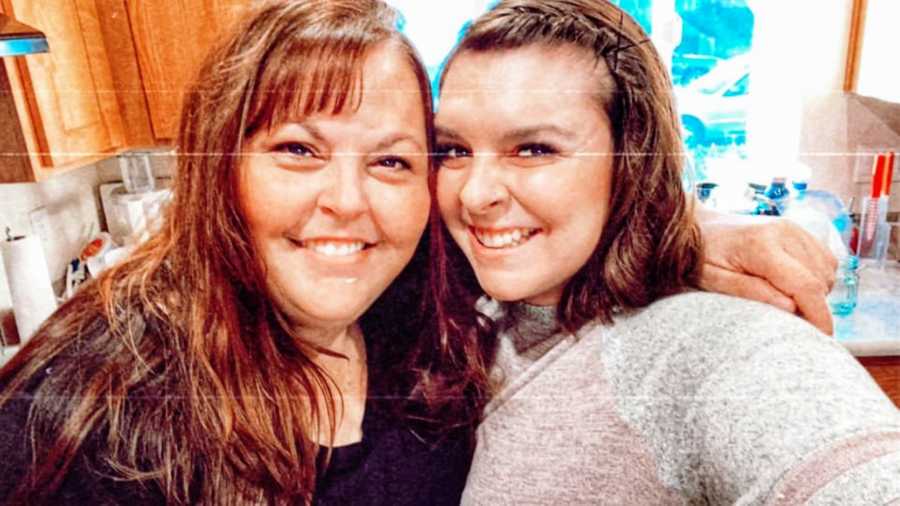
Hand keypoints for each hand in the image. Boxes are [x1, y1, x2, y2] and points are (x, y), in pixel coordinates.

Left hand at [698, 213, 837, 334]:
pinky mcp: (800, 230)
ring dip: (815, 292)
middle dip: (813, 306)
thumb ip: (750, 292)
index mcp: (761, 245)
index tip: (823, 338)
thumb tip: (791, 308)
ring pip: (827, 272)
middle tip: (788, 319)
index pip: (806, 285)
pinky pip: (826, 261)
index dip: (819, 316)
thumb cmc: (702, 256)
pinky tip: (791, 284)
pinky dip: (817, 278)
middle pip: (820, 281)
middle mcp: (784, 232)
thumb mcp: (714, 280)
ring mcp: (795, 229)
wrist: (700, 226)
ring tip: (784, 297)